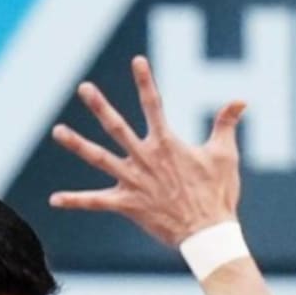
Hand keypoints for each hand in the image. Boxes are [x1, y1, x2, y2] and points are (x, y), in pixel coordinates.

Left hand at [46, 55, 242, 249]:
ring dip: (77, 144)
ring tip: (57, 131)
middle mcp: (146, 158)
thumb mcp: (225, 155)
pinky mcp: (127, 205)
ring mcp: (134, 181)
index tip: (137, 60)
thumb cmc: (218, 194)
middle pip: (117, 127)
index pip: (154, 104)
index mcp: (167, 143)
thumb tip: (241, 100)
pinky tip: (54, 199)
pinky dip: (75, 201)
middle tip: (83, 87)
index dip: (146, 81)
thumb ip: (227, 124)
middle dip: (99, 106)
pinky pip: (96, 202)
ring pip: (99, 158)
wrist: (208, 234)